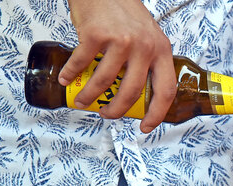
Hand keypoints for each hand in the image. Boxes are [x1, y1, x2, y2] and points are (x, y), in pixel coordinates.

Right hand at [60, 0, 175, 132]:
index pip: (166, 90)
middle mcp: (144, 47)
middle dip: (118, 110)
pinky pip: (81, 62)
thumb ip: (149, 60)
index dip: (157, 113)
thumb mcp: (149, 36)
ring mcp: (120, 41)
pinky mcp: (96, 34)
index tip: (146, 126)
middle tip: (108, 115)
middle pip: (132, 91)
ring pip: (104, 81)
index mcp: (161, 50)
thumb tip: (142, 92)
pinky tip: (66, 79)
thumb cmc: (125, 12)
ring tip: (82, 101)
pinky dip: (70, 74)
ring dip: (89, 96)